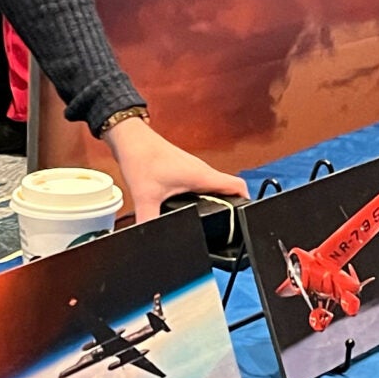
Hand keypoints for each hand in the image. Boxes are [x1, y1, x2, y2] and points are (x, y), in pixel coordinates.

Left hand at [106, 115, 246, 225]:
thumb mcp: (145, 197)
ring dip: (218, 200)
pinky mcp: (185, 169)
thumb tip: (146, 239)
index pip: (238, 186)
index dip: (247, 202)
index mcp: (202, 176)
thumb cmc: (142, 159)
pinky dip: (204, 195)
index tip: (245, 219)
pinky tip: (192, 207)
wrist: (131, 139)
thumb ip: (148, 222)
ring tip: (212, 220)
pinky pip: (203, 184)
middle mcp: (203, 171)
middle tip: (226, 227)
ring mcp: (195, 169)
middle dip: (232, 207)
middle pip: (229, 190)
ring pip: (216, 186)